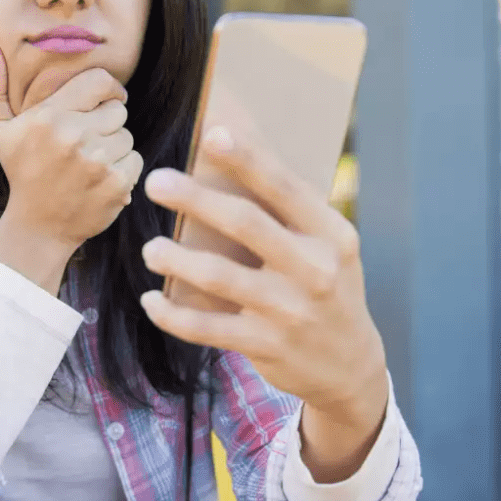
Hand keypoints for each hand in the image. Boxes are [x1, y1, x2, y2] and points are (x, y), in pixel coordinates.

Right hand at [0, 44, 142, 250]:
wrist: (37, 227)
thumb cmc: (21, 172)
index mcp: (48, 117)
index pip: (100, 82)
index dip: (108, 89)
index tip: (105, 101)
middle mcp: (72, 136)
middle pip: (118, 110)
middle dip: (107, 122)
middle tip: (87, 141)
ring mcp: (96, 162)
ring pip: (127, 136)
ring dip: (114, 147)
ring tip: (90, 163)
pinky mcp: (115, 184)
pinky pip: (135, 159)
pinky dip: (123, 169)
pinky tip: (100, 179)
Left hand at [139, 126, 387, 429]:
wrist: (351, 366)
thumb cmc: (325, 285)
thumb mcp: (326, 246)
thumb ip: (287, 210)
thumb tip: (228, 151)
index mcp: (332, 234)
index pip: (286, 188)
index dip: (249, 160)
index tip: (211, 134)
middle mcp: (315, 269)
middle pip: (246, 224)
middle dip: (196, 200)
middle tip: (155, 182)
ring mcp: (290, 311)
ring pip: (220, 277)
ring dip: (177, 259)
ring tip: (149, 248)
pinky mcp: (266, 346)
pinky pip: (207, 328)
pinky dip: (172, 314)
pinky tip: (150, 300)